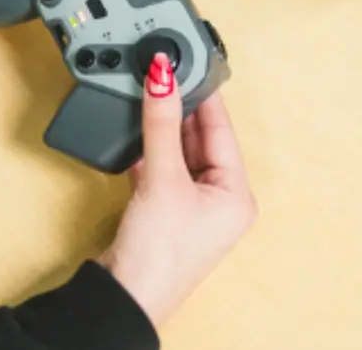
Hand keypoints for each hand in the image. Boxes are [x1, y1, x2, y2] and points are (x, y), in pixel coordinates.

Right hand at [102, 59, 256, 325]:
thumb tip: (163, 79)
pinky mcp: (166, 216)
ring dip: (163, 132)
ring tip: (148, 100)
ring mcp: (193, 210)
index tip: (188, 64)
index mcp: (237, 194)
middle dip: (180, 111)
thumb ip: (162, 125)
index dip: (204, 95)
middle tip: (162, 77)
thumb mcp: (163, 178)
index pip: (222, 130)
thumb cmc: (158, 254)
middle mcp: (221, 201)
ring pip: (179, 155)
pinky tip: (137, 138)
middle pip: (201, 140)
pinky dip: (150, 154)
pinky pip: (162, 172)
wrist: (123, 298)